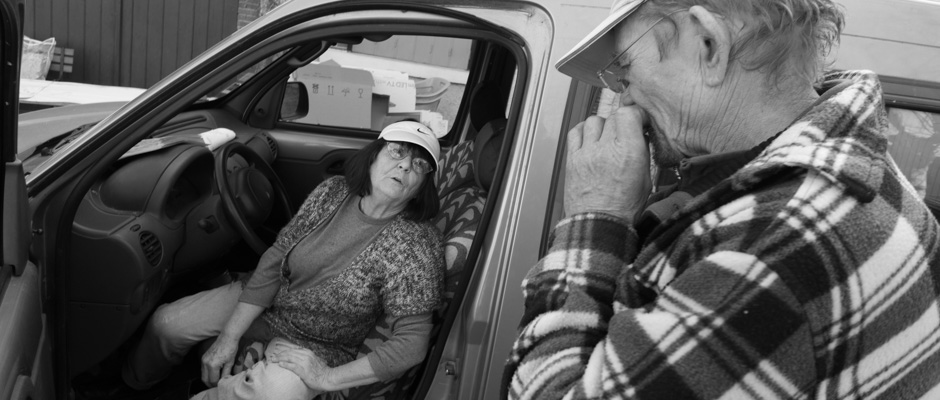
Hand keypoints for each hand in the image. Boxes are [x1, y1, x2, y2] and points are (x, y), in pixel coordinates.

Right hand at [201, 335, 238, 386]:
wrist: (227, 337)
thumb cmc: (230, 349)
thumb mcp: (230, 363)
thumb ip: (226, 374)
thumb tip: (224, 381)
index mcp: (212, 365)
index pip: (213, 380)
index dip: (217, 385)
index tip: (221, 386)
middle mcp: (205, 363)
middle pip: (205, 379)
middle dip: (210, 384)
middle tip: (217, 386)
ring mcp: (203, 359)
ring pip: (203, 375)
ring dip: (208, 379)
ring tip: (216, 381)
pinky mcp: (203, 357)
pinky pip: (203, 369)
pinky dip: (207, 373)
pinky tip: (214, 373)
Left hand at [268, 341, 331, 391]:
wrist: (328, 377)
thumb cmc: (322, 371)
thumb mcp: (316, 360)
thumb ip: (308, 357)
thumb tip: (301, 356)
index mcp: (308, 352)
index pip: (293, 349)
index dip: (285, 351)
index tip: (279, 353)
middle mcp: (306, 355)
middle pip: (290, 353)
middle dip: (280, 354)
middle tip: (273, 357)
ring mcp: (304, 362)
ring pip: (289, 358)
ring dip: (280, 358)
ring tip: (274, 360)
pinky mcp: (303, 370)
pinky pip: (292, 366)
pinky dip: (285, 364)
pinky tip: (280, 364)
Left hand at [564, 106, 651, 223]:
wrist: (598, 225)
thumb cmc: (623, 208)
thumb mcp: (646, 179)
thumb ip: (642, 153)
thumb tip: (639, 136)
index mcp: (628, 152)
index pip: (628, 113)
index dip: (635, 114)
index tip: (638, 120)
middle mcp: (606, 149)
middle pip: (612, 117)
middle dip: (621, 123)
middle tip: (624, 134)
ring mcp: (586, 153)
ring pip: (594, 121)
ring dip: (602, 126)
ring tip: (606, 138)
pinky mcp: (572, 159)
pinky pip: (575, 132)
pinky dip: (583, 131)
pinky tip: (589, 139)